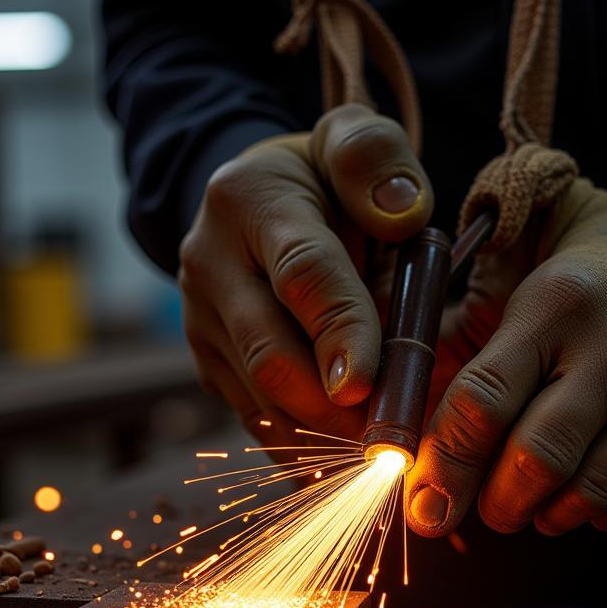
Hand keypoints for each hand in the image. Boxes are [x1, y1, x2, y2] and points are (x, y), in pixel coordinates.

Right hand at [179, 104, 432, 440]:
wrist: (250, 202)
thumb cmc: (320, 180)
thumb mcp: (350, 143)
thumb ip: (376, 161)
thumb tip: (405, 215)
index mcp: (250, 202)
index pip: (301, 273)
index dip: (339, 331)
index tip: (368, 382)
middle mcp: (210, 266)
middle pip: (270, 355)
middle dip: (333, 407)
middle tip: (391, 436)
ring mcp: (201, 323)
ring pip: (261, 401)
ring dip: (322, 438)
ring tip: (378, 452)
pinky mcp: (208, 364)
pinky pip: (255, 421)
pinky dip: (301, 451)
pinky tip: (342, 464)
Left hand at [406, 178, 606, 536]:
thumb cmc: (593, 290)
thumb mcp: (526, 296)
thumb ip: (470, 364)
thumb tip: (413, 455)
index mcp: (558, 303)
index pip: (484, 400)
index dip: (445, 464)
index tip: (423, 504)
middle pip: (535, 460)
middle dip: (494, 503)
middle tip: (484, 506)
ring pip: (585, 494)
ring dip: (541, 515)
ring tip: (530, 500)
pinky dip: (590, 515)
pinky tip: (578, 494)